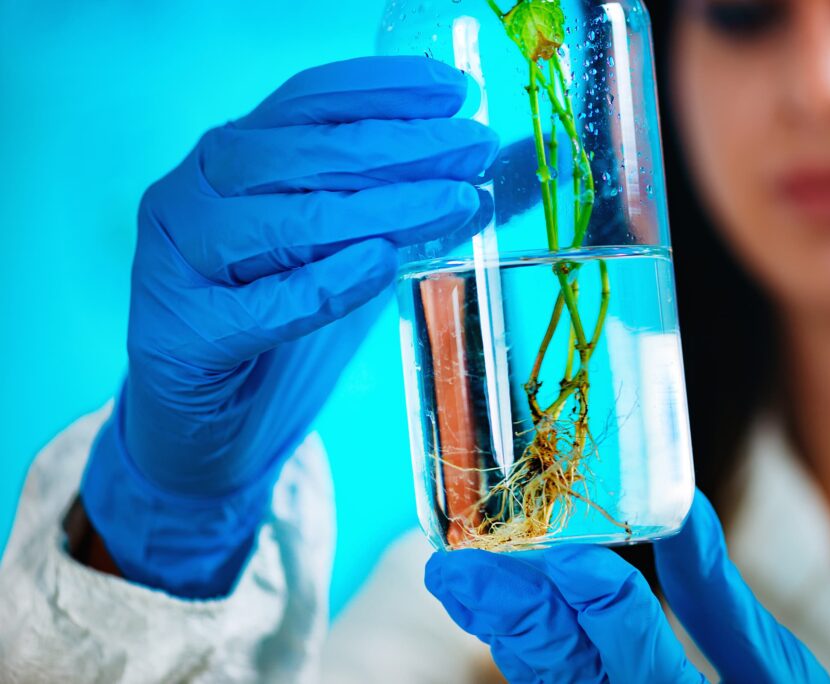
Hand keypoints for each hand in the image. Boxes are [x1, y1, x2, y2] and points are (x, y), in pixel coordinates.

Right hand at [80, 56, 498, 596]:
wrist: (200, 425)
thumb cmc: (272, 323)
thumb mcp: (336, 250)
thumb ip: (393, 208)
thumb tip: (490, 176)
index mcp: (227, 161)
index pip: (307, 102)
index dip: (385, 89)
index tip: (456, 91)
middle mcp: (191, 196)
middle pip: (305, 153)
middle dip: (403, 147)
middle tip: (475, 147)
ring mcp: (178, 264)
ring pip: (289, 223)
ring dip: (384, 210)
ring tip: (458, 202)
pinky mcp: (184, 335)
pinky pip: (264, 304)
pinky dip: (328, 282)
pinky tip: (382, 263)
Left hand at [426, 490, 829, 682]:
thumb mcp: (774, 672)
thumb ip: (722, 599)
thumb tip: (685, 511)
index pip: (640, 656)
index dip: (602, 602)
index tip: (570, 554)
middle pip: (565, 668)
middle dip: (511, 612)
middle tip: (455, 567)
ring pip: (547, 680)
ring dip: (504, 626)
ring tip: (462, 581)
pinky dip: (524, 647)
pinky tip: (502, 613)